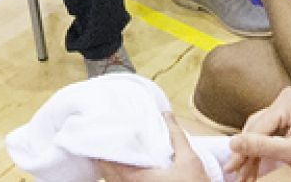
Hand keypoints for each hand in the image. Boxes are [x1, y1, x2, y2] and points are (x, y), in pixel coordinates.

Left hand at [96, 115, 210, 180]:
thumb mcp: (189, 159)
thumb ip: (176, 135)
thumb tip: (167, 114)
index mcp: (140, 180)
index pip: (111, 165)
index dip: (103, 152)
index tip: (101, 137)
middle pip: (109, 175)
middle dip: (104, 159)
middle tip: (102, 141)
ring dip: (111, 169)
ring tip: (111, 153)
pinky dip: (120, 177)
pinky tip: (126, 168)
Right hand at [225, 86, 290, 180]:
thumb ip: (262, 147)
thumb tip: (233, 143)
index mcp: (287, 102)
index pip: (257, 128)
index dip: (243, 150)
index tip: (231, 167)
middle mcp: (284, 99)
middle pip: (256, 129)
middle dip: (247, 154)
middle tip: (237, 174)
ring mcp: (284, 105)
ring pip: (259, 131)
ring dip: (252, 152)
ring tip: (245, 173)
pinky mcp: (285, 114)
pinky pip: (267, 130)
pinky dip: (262, 147)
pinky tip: (254, 162)